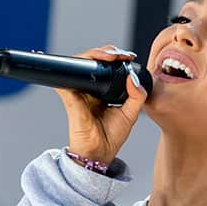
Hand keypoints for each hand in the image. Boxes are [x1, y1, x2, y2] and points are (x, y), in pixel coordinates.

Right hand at [56, 44, 147, 163]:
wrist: (98, 153)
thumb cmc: (111, 137)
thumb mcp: (131, 114)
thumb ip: (137, 95)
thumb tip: (133, 76)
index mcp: (102, 92)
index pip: (105, 68)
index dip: (116, 58)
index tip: (129, 57)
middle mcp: (88, 89)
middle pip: (93, 61)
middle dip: (106, 52)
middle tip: (121, 55)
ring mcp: (77, 91)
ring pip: (81, 62)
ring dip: (95, 54)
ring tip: (110, 56)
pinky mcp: (69, 95)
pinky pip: (69, 75)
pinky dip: (76, 63)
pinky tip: (92, 60)